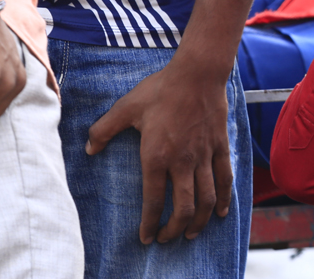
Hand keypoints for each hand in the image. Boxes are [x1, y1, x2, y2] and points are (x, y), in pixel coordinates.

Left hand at [86, 64, 231, 243]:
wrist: (197, 74)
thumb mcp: (126, 107)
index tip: (146, 238)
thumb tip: (89, 149)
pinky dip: (225, 198)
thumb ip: (103, 130)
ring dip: (199, 221)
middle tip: (166, 238)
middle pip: (184, 208)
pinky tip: (221, 212)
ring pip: (206, 198)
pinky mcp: (219, 146)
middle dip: (175, 229)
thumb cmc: (160, 90)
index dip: (149, 224)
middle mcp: (182, 161)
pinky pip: (225, 178)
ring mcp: (203, 155)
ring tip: (192, 233)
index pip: (153, 200)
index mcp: (157, 156)